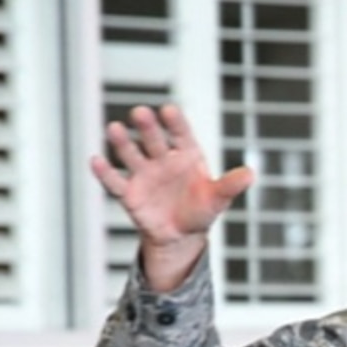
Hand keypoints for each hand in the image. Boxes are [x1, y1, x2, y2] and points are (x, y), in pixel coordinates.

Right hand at [89, 104, 253, 290]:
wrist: (181, 235)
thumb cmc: (201, 210)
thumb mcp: (218, 198)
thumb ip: (231, 185)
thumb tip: (251, 174)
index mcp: (186, 155)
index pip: (181, 134)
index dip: (175, 123)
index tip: (169, 111)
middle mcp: (162, 160)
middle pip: (153, 139)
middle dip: (147, 127)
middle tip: (140, 113)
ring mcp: (144, 175)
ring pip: (131, 155)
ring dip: (121, 143)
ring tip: (113, 129)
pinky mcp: (130, 194)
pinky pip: (115, 182)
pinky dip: (104, 173)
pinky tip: (95, 160)